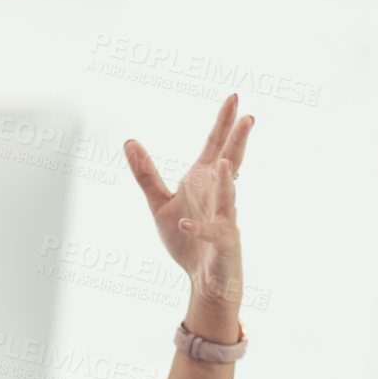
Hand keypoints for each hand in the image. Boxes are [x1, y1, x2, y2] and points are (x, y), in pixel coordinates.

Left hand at [123, 92, 251, 306]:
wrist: (203, 281)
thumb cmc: (186, 241)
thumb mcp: (160, 204)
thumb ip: (146, 174)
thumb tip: (129, 142)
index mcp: (203, 182)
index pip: (215, 146)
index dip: (223, 123)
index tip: (233, 97)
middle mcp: (217, 196)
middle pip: (230, 163)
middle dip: (237, 142)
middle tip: (248, 117)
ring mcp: (224, 219)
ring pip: (228, 197)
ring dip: (227, 182)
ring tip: (227, 163)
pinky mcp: (223, 243)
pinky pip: (211, 234)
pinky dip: (197, 228)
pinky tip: (184, 223)